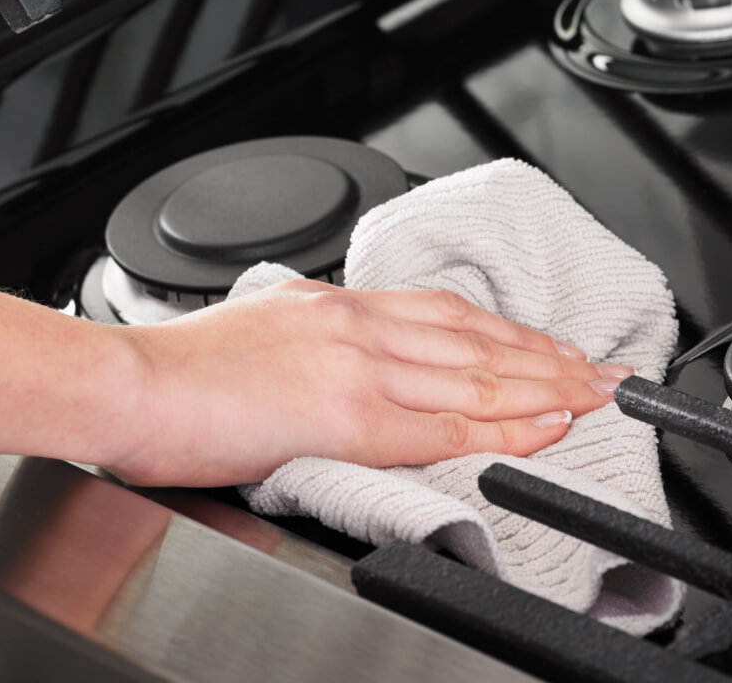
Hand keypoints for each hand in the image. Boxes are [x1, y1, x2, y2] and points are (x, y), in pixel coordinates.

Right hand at [108, 279, 631, 486]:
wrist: (128, 383)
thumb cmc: (177, 368)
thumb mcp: (260, 326)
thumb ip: (314, 336)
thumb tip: (344, 354)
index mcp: (334, 304)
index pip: (446, 316)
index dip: (508, 334)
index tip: (550, 349)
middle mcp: (355, 324)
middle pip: (477, 339)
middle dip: (550, 357)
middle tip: (603, 371)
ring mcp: (356, 365)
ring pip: (476, 376)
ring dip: (547, 386)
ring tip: (595, 397)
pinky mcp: (346, 414)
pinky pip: (444, 425)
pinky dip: (502, 427)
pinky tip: (542, 427)